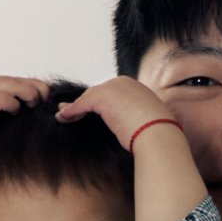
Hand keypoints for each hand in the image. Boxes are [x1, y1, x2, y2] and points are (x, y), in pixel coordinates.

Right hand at [0, 75, 52, 199]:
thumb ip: (3, 112)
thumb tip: (26, 117)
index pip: (19, 80)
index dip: (37, 89)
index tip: (48, 103)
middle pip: (22, 81)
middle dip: (39, 92)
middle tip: (49, 106)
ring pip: (16, 86)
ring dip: (30, 97)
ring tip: (37, 110)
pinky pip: (5, 99)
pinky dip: (15, 107)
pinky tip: (17, 117)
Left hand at [56, 78, 206, 220]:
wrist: (158, 136)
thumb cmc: (156, 137)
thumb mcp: (146, 125)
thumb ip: (134, 121)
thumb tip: (127, 132)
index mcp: (137, 89)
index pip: (111, 94)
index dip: (97, 104)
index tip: (87, 112)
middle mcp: (125, 83)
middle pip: (98, 93)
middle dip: (83, 103)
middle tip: (68, 112)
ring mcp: (114, 87)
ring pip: (89, 97)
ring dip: (74, 108)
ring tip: (63, 117)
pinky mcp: (104, 96)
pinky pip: (82, 103)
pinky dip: (71, 111)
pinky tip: (63, 118)